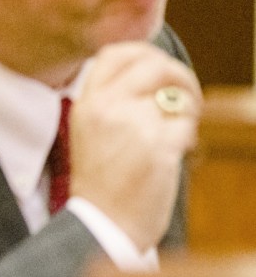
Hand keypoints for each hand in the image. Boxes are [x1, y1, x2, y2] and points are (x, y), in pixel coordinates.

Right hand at [69, 41, 201, 251]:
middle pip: (152, 64)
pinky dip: (189, 134)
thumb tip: (148, 70)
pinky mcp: (158, 147)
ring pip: (174, 95)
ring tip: (183, 125)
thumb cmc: (100, 180)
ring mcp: (132, 125)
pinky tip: (179, 149)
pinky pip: (186, 123)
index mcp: (87, 101)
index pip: (114, 53)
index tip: (158, 67)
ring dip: (188, 108)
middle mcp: (106, 107)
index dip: (142, 53)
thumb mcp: (87, 129)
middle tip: (187, 93)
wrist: (103, 223)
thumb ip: (110, 99)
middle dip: (179, 74)